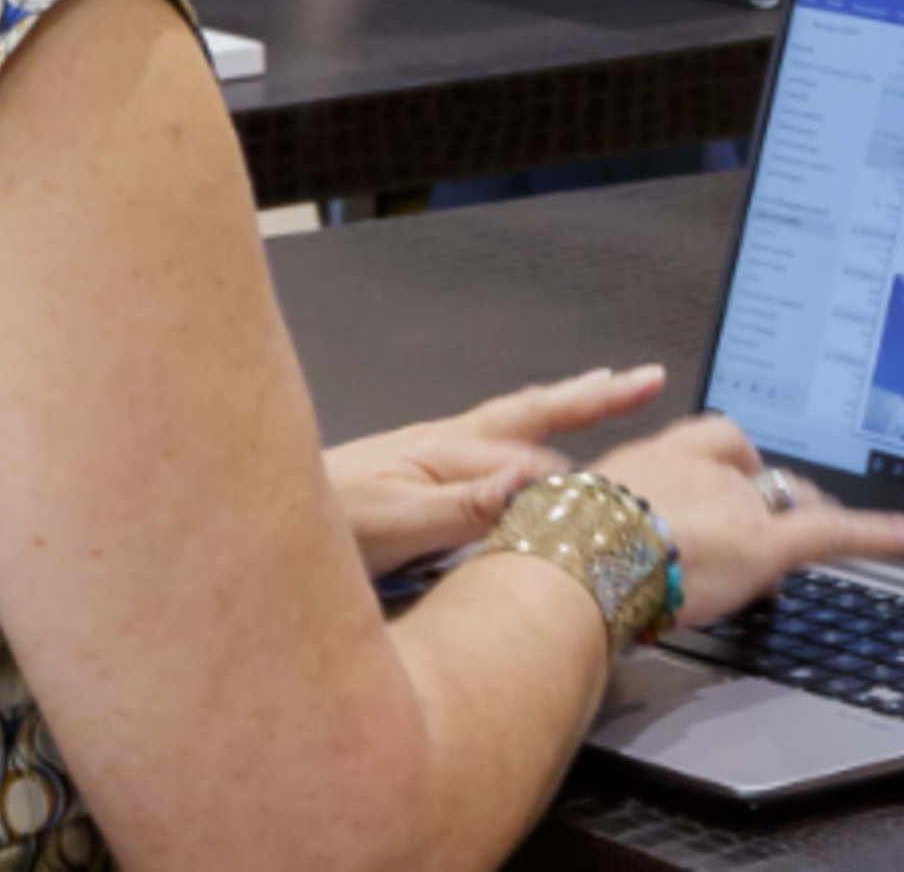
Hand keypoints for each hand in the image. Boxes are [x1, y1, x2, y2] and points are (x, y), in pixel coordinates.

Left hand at [325, 365, 664, 570]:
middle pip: (532, 412)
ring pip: (514, 422)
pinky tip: (531, 445)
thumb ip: (463, 504)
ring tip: (607, 389)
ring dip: (564, 405)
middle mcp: (444, 444)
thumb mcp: (394, 524)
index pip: (536, 466)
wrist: (256, 522)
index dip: (581, 488)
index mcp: (447, 451)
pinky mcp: (417, 473)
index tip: (623, 507)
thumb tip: (528, 477)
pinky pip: (491, 442)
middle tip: (646, 379)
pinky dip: (528, 433)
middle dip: (592, 397)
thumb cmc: (321, 524)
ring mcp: (431, 454)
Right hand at [593, 413, 903, 627]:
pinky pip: (831, 532)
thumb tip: (625, 550)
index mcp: (659, 455)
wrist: (578, 558)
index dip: (740, 463)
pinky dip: (874, 532)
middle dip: (770, 498)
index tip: (746, 475)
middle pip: (758, 475)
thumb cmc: (565, 547)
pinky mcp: (768, 541)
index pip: (721, 442)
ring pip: (785, 507)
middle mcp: (706, 468)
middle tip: (768, 528)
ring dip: (798, 522)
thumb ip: (612, 524)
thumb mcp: (582, 523)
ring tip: (809, 543)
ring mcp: (738, 502)